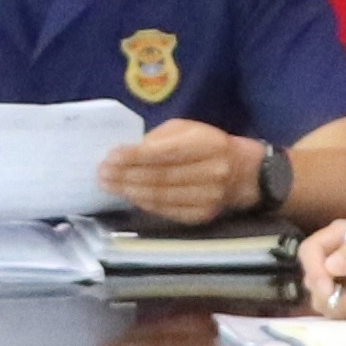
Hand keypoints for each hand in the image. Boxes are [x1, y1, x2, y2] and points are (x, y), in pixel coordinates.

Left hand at [97, 118, 267, 226]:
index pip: (165, 152)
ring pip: (162, 196)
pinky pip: (167, 211)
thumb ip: (159, 139)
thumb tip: (127, 153)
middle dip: (126, 175)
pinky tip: (130, 196)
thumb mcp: (187, 129)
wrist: (243, 173)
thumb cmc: (207, 145)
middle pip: (160, 177)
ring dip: (131, 191)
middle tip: (102, 174)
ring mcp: (209, 197)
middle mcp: (212, 172)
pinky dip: (145, 204)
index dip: (135, 156)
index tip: (110, 156)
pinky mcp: (203, 215)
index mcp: (209, 144)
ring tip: (110, 185)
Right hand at [296, 223, 345, 318]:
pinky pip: (333, 313)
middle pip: (311, 278)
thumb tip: (330, 264)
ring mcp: (339, 282)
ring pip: (320, 300)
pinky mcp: (345, 302)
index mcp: (341, 237)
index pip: (310, 251)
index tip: (327, 288)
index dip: (314, 269)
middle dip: (331, 295)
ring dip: (345, 308)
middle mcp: (335, 258)